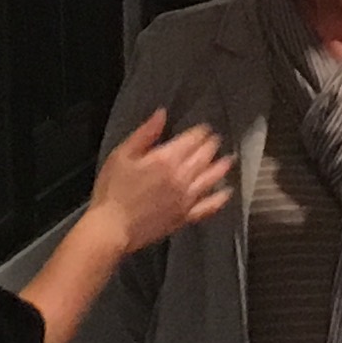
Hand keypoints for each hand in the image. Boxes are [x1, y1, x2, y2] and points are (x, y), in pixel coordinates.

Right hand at [89, 110, 232, 251]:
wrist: (112, 228)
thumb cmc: (112, 190)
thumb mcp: (121, 155)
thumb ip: (145, 134)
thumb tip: (161, 113)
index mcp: (165, 159)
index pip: (191, 140)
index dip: (200, 132)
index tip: (205, 128)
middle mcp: (181, 177)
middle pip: (203, 157)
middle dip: (211, 146)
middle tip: (216, 139)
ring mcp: (186, 199)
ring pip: (210, 179)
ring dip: (221, 167)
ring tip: (229, 160)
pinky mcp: (185, 217)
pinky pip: (208, 207)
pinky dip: (219, 199)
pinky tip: (227, 193)